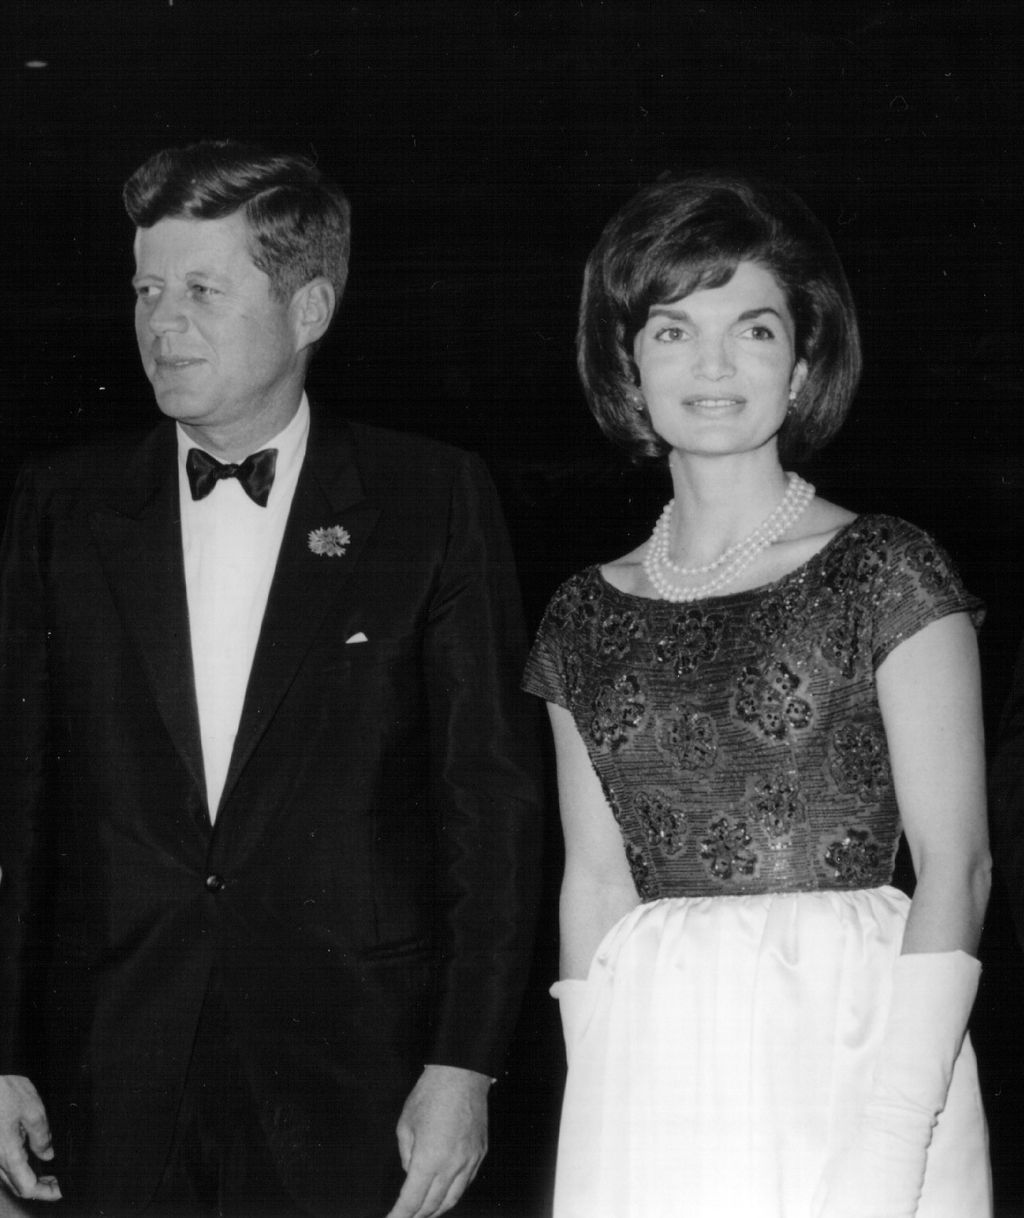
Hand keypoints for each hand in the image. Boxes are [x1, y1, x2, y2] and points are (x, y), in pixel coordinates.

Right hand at [0, 1076, 60, 1202]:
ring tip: (51, 1171)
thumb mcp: (32, 1109)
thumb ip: (42, 1135)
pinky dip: (21, 1166)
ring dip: (31, 1178)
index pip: (28, 1187)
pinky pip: (6, 1164)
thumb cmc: (1, 1092)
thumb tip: (48, 1154)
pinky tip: (33, 1156)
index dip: (47, 1193)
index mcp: (8, 1155)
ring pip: (11, 1177)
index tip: (61, 1189)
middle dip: (41, 1188)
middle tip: (59, 1181)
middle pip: (19, 1186)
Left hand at [385, 1064, 490, 1217]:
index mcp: (429, 1159)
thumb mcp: (405, 1124)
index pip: (412, 1200)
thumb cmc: (430, 1094)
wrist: (462, 1074)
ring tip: (423, 1213)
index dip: (399, 1215)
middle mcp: (451, 1166)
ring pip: (452, 1199)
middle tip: (404, 1217)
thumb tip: (411, 1172)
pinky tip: (444, 1194)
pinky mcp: (480, 1154)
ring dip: (436, 1210)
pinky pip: (466, 1183)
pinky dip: (453, 1194)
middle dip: (416, 1215)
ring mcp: (469, 1161)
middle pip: (432, 1205)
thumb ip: (406, 1154)